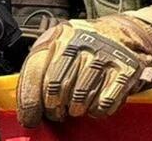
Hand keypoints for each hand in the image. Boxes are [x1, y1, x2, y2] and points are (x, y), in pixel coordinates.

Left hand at [17, 14, 151, 126]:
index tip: (30, 118)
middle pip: (56, 88)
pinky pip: (104, 103)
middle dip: (53, 109)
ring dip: (75, 110)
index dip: (29, 100)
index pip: (35, 70)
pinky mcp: (125, 69)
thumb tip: (25, 105)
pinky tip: (94, 103)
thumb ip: (41, 69)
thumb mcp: (57, 48)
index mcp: (57, 36)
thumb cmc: (82, 46)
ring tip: (75, 106)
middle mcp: (79, 42)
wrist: (120, 33)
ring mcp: (103, 54)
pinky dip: (97, 111)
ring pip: (79, 98)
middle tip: (56, 112)